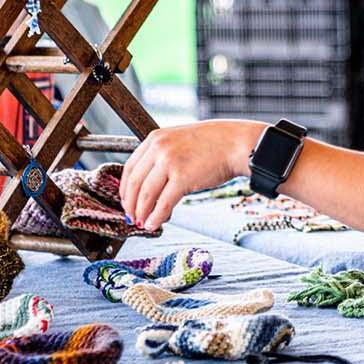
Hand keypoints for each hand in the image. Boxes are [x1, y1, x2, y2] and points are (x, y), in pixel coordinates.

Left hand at [120, 119, 261, 231]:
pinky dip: (156, 217)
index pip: (130, 167)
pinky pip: (163, 203)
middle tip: (131, 217)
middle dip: (130, 204)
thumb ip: (163, 156)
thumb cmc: (214, 144)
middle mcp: (159, 148)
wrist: (237, 143)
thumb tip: (152, 184)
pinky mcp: (183, 178)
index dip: (126, 189)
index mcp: (155, 138)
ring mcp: (170, 162)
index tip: (127, 201)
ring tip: (142, 223)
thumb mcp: (180, 141)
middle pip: (134, 182)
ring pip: (146, 194)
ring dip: (141, 213)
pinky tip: (154, 224)